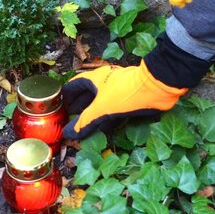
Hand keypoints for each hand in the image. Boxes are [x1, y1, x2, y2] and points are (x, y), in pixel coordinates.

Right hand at [62, 62, 188, 138]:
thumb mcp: (102, 109)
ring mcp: (117, 92)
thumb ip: (85, 122)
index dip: (64, 97)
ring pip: (99, 105)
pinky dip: (105, 121)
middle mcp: (104, 83)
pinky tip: (101, 131)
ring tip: (82, 130)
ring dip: (91, 117)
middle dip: (77, 109)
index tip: (57, 109)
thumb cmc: (126, 93)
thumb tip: (68, 134)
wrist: (157, 89)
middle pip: (86, 96)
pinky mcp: (128, 101)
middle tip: (69, 122)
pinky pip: (112, 111)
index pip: (73, 86)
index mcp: (95, 79)